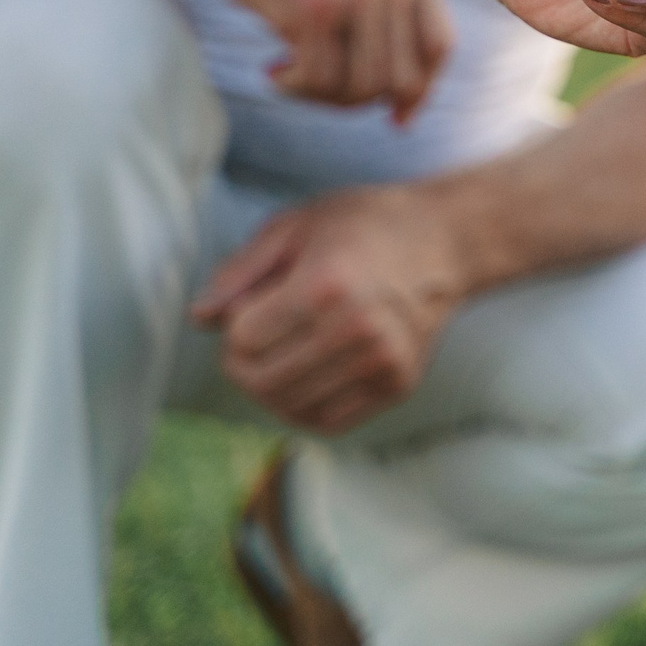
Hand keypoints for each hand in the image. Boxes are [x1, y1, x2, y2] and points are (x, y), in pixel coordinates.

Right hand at [177, 0, 453, 122]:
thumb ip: (385, 17)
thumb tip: (404, 103)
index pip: (439, 48)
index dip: (420, 93)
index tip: (395, 119)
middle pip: (398, 80)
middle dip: (354, 100)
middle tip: (313, 90)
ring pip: (361, 87)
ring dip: (320, 96)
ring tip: (290, 78)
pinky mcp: (312, 3)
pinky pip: (317, 77)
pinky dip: (293, 85)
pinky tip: (271, 69)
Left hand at [191, 186, 462, 433]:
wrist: (445, 240)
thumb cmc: (364, 225)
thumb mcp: (294, 225)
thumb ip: (241, 271)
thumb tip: (200, 319)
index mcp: (325, 284)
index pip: (241, 339)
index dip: (235, 324)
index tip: (253, 304)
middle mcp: (357, 328)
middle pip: (260, 380)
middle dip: (242, 363)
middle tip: (256, 338)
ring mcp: (381, 361)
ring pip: (289, 406)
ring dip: (270, 387)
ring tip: (283, 354)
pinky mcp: (397, 384)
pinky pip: (326, 421)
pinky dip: (303, 407)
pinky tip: (309, 375)